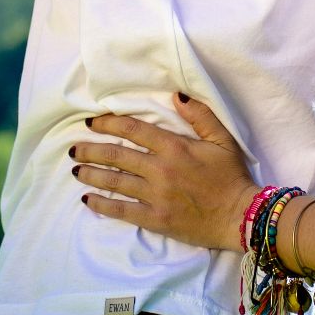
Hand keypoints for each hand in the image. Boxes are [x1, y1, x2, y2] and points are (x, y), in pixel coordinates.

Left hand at [73, 93, 258, 251]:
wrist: (240, 217)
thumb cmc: (231, 177)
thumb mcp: (222, 139)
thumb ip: (200, 115)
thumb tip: (177, 95)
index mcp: (174, 147)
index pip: (133, 130)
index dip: (109, 124)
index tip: (92, 122)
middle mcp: (160, 170)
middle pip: (116, 156)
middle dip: (91, 150)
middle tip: (74, 148)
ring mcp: (155, 196)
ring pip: (115, 182)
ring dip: (92, 174)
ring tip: (75, 170)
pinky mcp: (155, 219)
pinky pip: (122, 211)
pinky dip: (102, 205)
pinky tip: (87, 199)